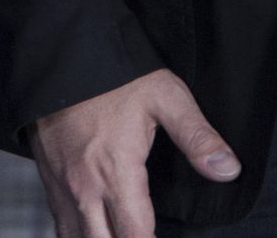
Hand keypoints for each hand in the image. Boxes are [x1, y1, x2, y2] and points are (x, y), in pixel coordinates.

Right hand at [31, 68, 239, 237]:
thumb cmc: (114, 75)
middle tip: (145, 234)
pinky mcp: (49, 181)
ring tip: (123, 233)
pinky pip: (60, 226)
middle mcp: (85, 190)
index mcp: (116, 175)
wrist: (60, 56)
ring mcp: (63, 188)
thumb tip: (228, 170)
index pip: (136, 237)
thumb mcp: (165, 97)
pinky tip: (95, 233)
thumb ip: (197, 137)